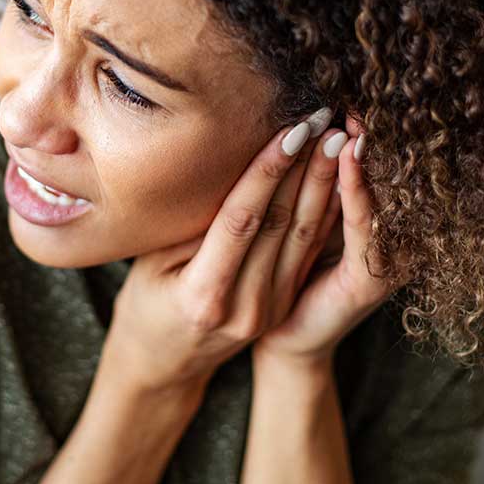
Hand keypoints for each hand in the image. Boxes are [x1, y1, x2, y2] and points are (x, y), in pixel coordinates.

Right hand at [105, 112, 349, 393]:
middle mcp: (244, 307)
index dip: (267, 172)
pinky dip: (323, 210)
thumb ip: (189, 226)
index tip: (290, 131)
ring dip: (323, 183)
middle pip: (281, 224)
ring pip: (303, 235)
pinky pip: (307, 250)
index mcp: (203, 296)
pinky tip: (336, 176)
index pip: (242, 220)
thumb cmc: (145, 303)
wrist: (164, 363)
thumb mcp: (151, 263)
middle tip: (323, 120)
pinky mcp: (283, 303)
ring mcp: (270, 309)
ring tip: (338, 138)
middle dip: (305, 166)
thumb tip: (227, 170)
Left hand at [251, 116, 404, 366]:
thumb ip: (307, 188)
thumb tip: (294, 127)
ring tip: (353, 113)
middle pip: (375, 178)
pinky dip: (356, 191)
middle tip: (354, 91)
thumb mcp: (296, 223)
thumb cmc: (282, 274)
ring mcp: (382, 263)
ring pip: (372, 196)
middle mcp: (384, 241)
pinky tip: (346, 156)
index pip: (363, 170)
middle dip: (362, 136)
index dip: (355, 133)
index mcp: (364, 224)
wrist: (282, 340)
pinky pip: (364, 230)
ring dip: (360, 153)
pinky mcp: (368, 283)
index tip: (342, 93)